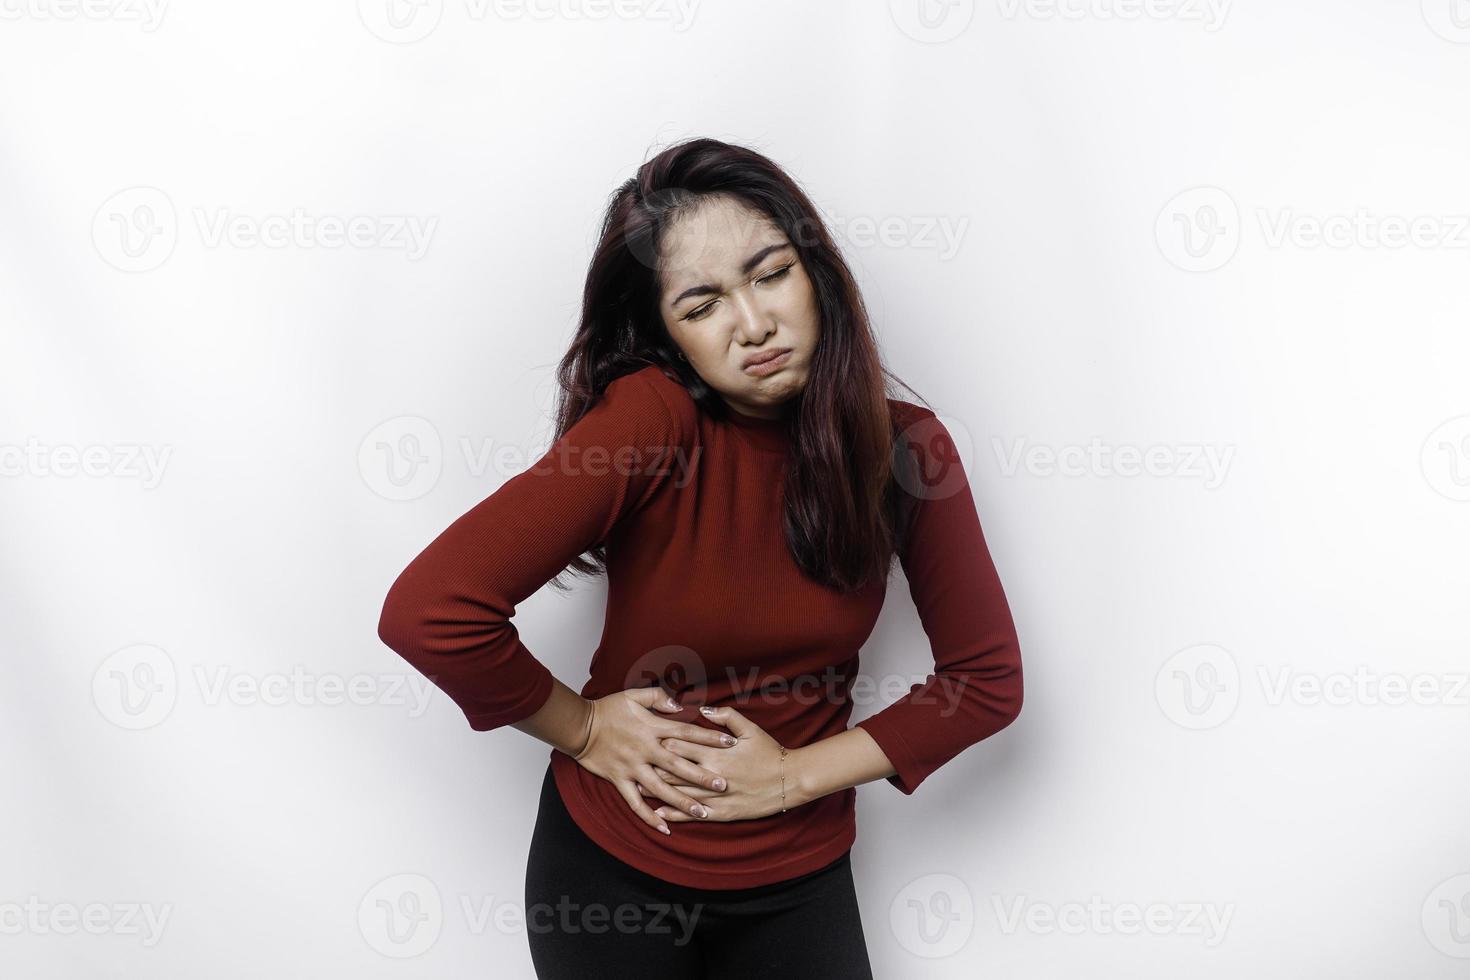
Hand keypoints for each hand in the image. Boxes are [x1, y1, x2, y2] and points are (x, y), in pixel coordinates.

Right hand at [571, 687, 736, 834]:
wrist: (580, 726)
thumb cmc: (608, 709)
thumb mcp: (634, 696)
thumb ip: (659, 698)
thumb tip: (680, 705)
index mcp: (652, 728)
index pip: (687, 733)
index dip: (710, 738)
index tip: (731, 744)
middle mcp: (645, 750)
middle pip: (679, 765)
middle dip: (702, 776)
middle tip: (724, 785)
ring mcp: (633, 767)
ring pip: (661, 789)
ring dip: (682, 801)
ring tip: (702, 812)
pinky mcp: (619, 781)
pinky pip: (635, 802)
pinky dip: (649, 816)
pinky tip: (664, 828)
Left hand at [648, 705, 789, 822]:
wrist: (790, 781)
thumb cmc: (770, 752)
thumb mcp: (751, 729)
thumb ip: (726, 716)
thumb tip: (703, 709)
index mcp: (717, 752)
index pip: (682, 745)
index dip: (661, 741)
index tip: (645, 737)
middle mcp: (712, 775)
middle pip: (675, 769)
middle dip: (652, 765)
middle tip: (632, 760)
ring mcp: (717, 796)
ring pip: (681, 793)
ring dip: (659, 790)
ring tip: (638, 786)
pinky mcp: (724, 812)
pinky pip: (695, 814)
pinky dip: (676, 813)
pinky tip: (660, 813)